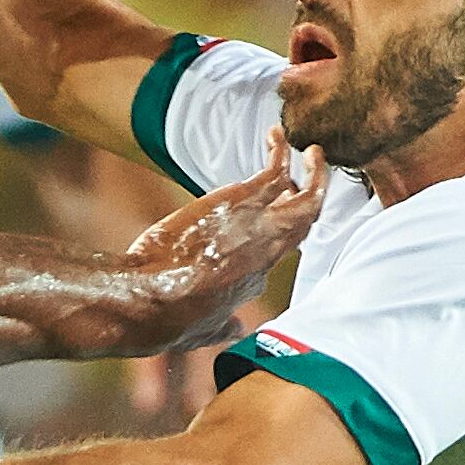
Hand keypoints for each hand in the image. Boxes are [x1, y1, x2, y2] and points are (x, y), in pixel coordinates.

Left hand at [115, 150, 324, 343]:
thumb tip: (235, 329)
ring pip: (303, 196)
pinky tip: (274, 135)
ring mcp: (259, 226)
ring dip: (311, 171)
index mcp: (255, 280)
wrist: (148, 299)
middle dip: (315, 197)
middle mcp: (266, 253)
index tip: (276, 215)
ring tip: (310, 150)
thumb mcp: (205, 329)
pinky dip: (279, 150)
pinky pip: (275, 170)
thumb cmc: (166, 317)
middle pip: (306, 223)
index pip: (278, 252)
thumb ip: (224, 326)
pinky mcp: (242, 201)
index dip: (279, 233)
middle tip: (316, 175)